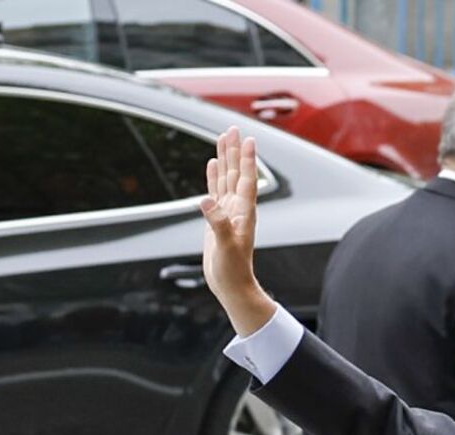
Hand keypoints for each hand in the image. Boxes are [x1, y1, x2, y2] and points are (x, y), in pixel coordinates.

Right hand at [200, 127, 274, 335]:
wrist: (232, 286)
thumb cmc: (233, 270)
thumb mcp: (225, 246)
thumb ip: (218, 222)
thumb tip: (206, 201)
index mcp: (244, 212)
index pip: (247, 179)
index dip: (247, 159)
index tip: (247, 138)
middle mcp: (237, 208)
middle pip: (236, 173)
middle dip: (233, 151)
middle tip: (232, 129)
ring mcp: (227, 212)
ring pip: (225, 179)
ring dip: (224, 159)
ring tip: (222, 139)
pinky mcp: (217, 219)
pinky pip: (215, 192)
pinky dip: (213, 177)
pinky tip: (211, 165)